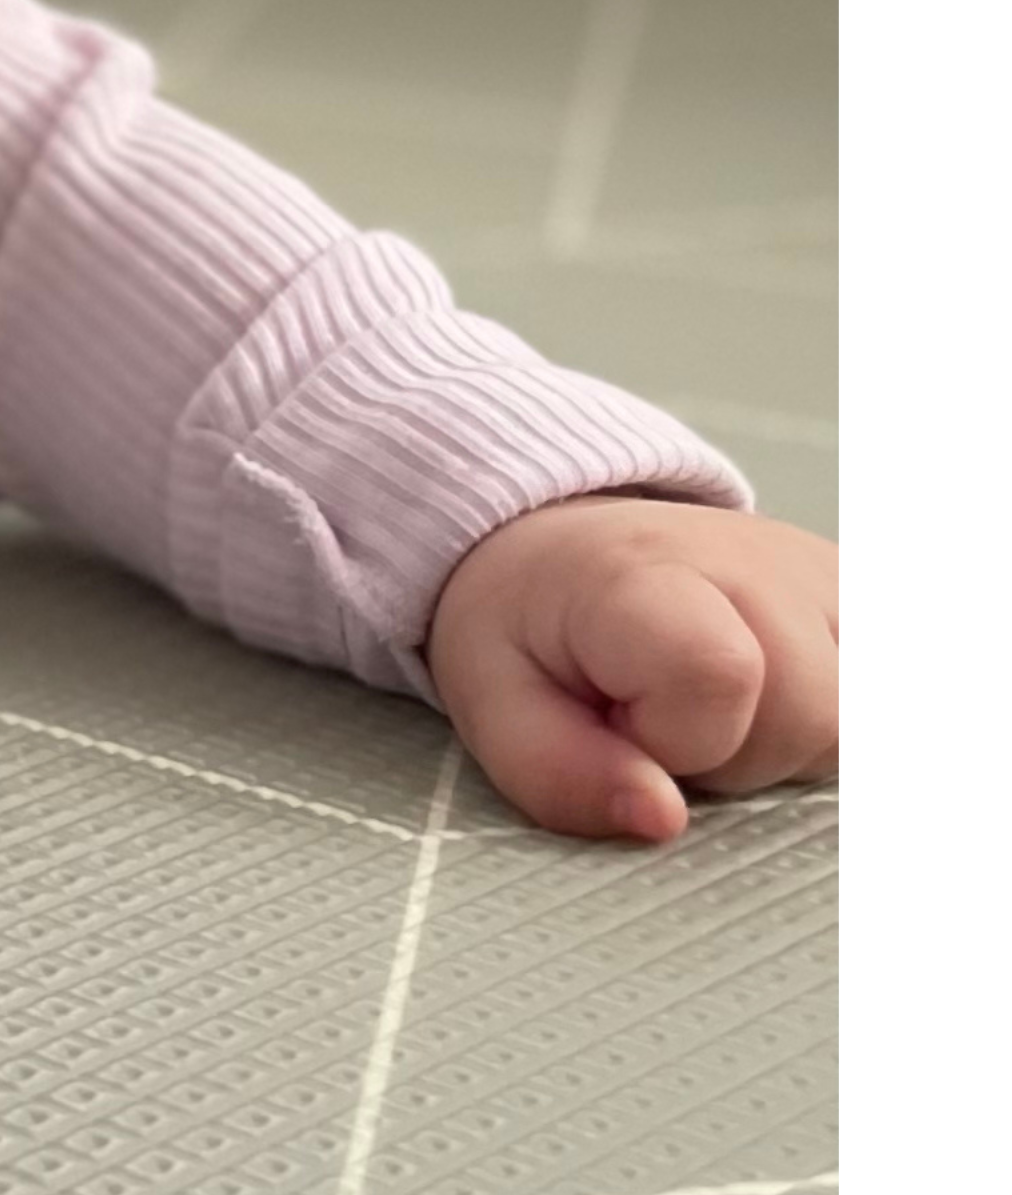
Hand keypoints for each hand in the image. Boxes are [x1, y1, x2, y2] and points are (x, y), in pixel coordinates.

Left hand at [427, 495, 837, 840]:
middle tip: (664, 722)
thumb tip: (660, 821)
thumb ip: (560, 772)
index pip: (721, 674)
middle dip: (738, 758)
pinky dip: (822, 733)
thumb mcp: (493, 702)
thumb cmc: (529, 630)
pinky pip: (879, 711)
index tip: (623, 725)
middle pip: (814, 716)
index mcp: (647, 574)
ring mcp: (827, 580)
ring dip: (787, 749)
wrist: (563, 551)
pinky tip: (768, 707)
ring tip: (715, 713)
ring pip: (861, 727)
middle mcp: (758, 563)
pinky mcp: (867, 606)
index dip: (678, 739)